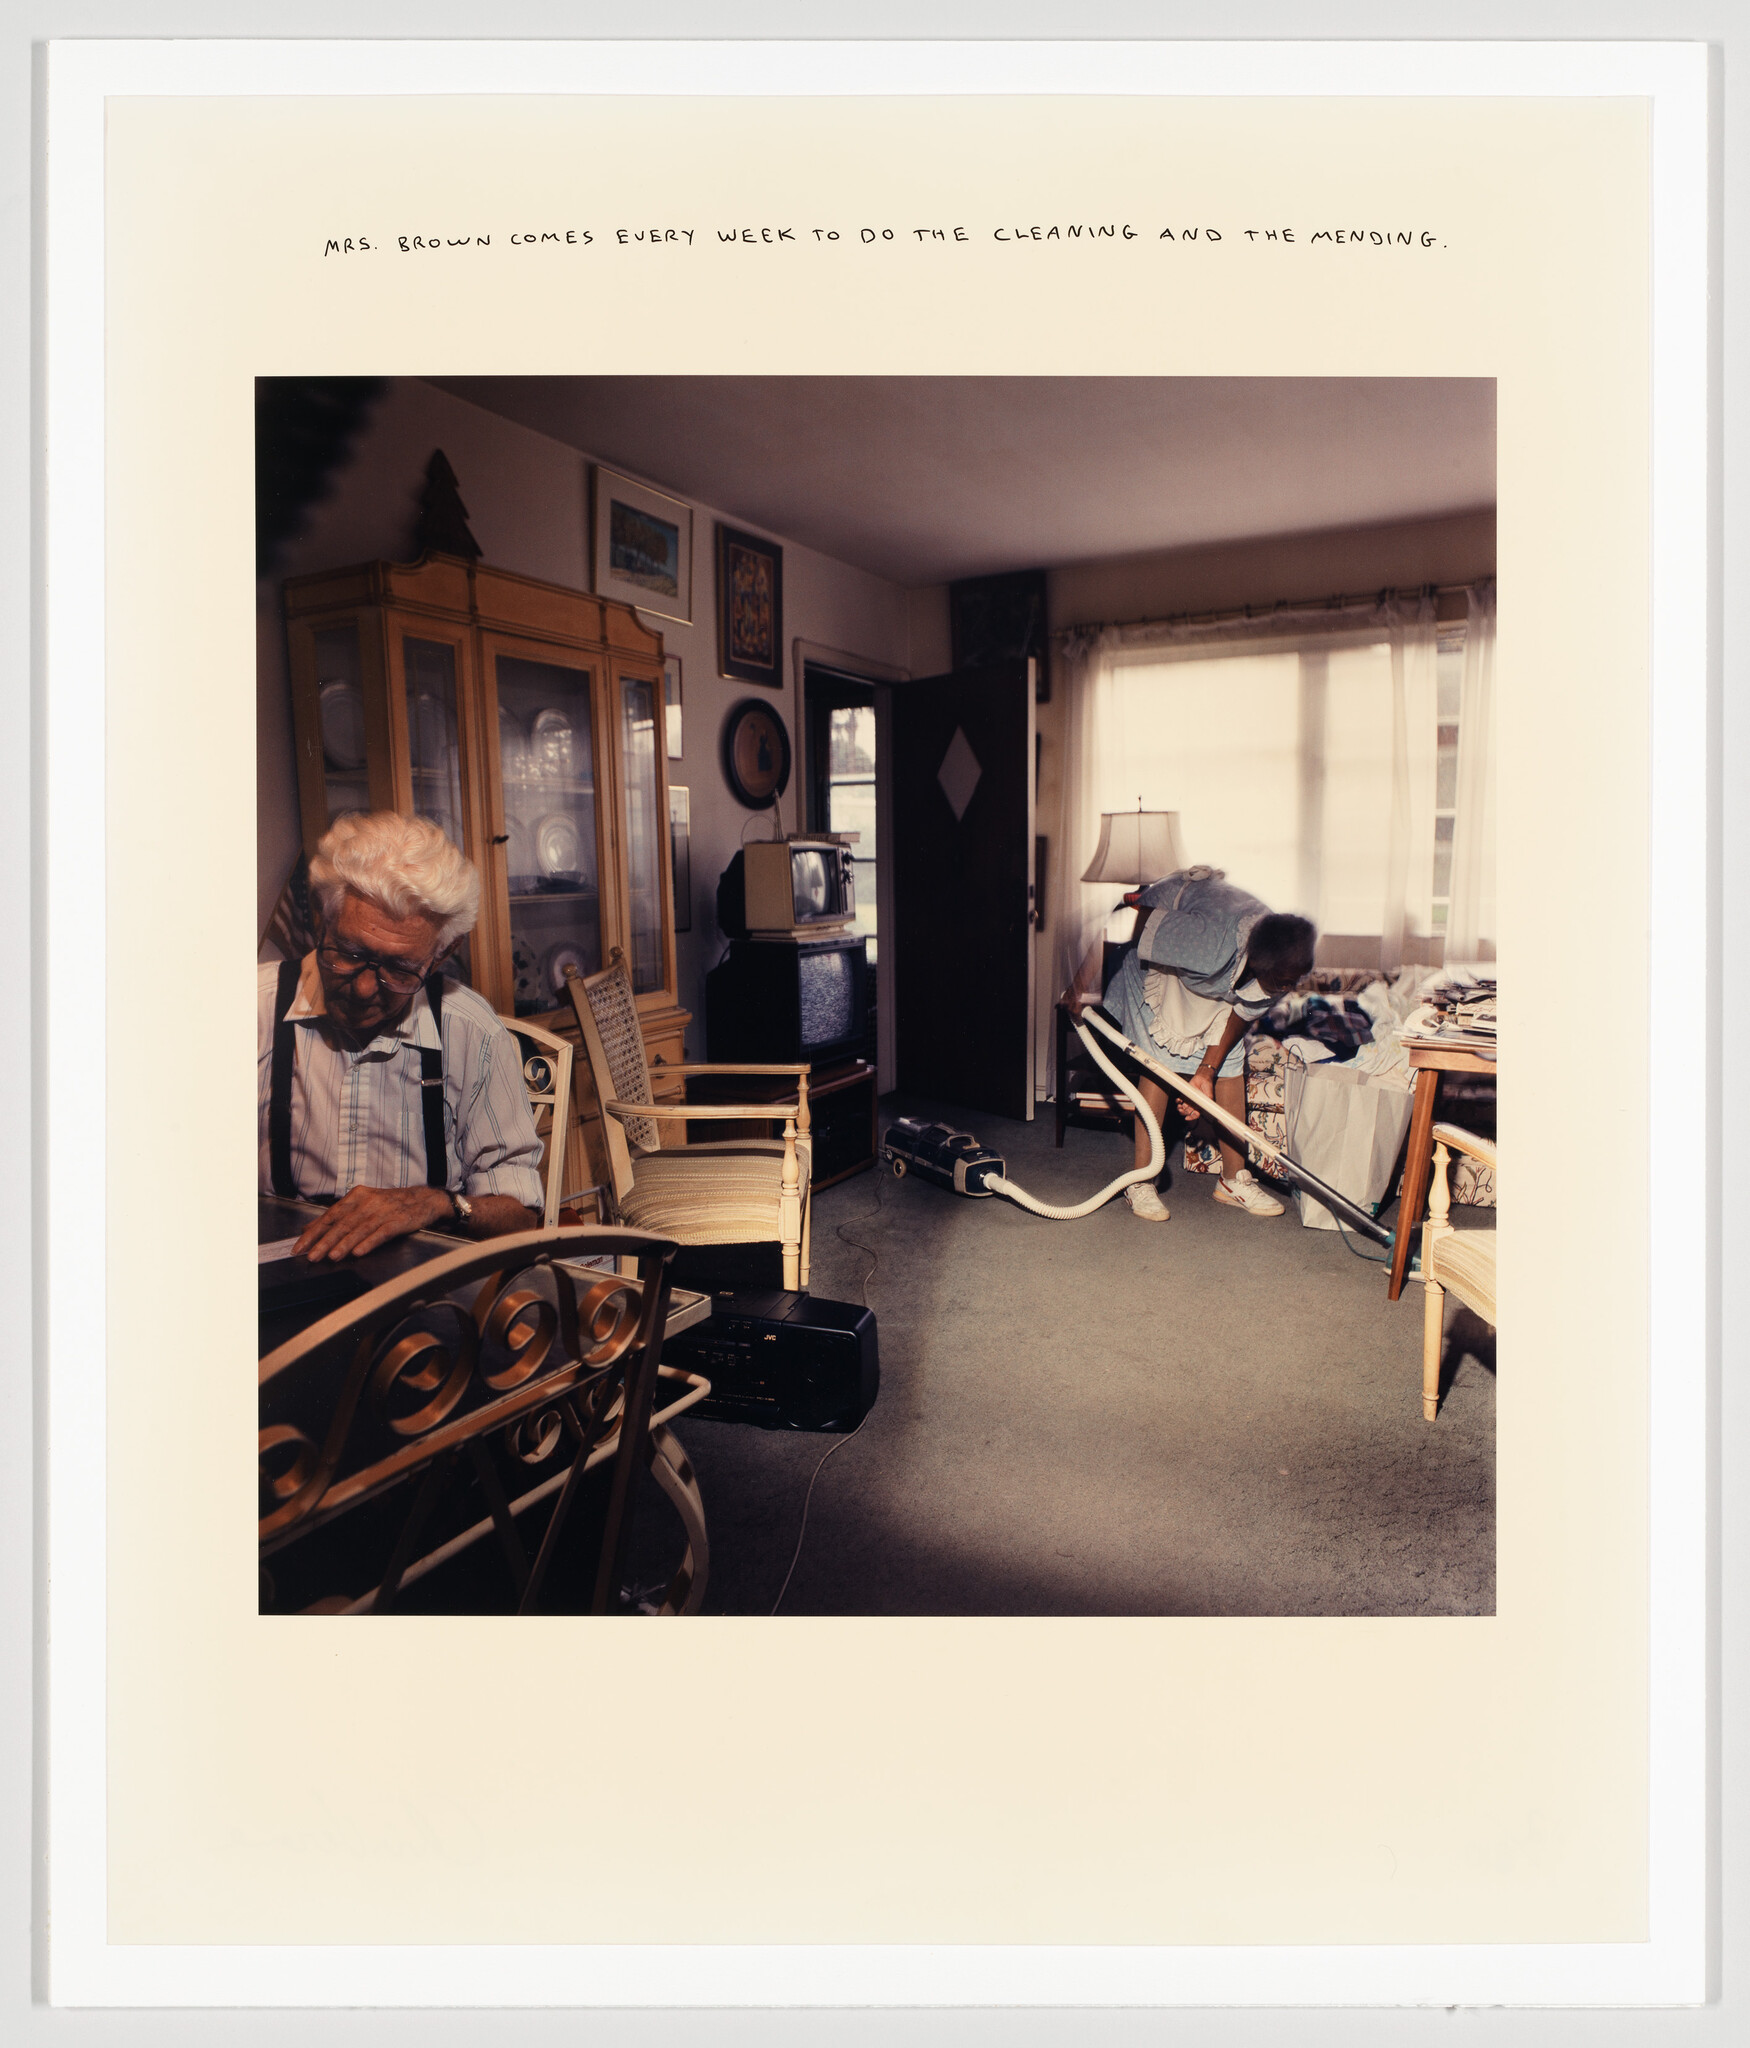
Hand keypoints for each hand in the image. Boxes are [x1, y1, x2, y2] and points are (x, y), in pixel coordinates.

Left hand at [294, 1184, 450, 1261]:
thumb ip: (337, 1216)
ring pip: (359, 1230)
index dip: (314, 1231)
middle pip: (343, 1224)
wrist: (424, 1199)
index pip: (331, 1215)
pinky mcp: (399, 1221)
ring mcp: (384, 1211)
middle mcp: (369, 1202)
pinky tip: (359, 1252)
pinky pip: (381, 1233)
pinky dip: (369, 1243)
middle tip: (312, 1255)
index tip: (301, 1245)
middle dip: (325, 1241)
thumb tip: (309, 1227)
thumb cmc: (391, 1204)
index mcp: (357, 1196)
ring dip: (344, 1244)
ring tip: (332, 1256)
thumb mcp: (363, 1204)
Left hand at [1177, 1068, 1215, 1121]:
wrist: (1203, 1078)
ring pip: (1182, 1107)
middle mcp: (1194, 1104)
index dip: (1191, 1118)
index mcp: (1200, 1106)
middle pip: (1187, 1112)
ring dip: (1179, 1108)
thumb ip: (1208, 1103)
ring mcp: (1189, 1100)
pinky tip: (1178, 1100)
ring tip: (1179, 1107)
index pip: (1195, 1115)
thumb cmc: (1208, 1087)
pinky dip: (1177, 1101)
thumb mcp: (1210, 1096)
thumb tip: (1208, 1109)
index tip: (1187, 1118)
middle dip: (1183, 1113)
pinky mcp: (1185, 1095)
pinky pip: (1179, 1100)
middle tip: (1181, 1111)